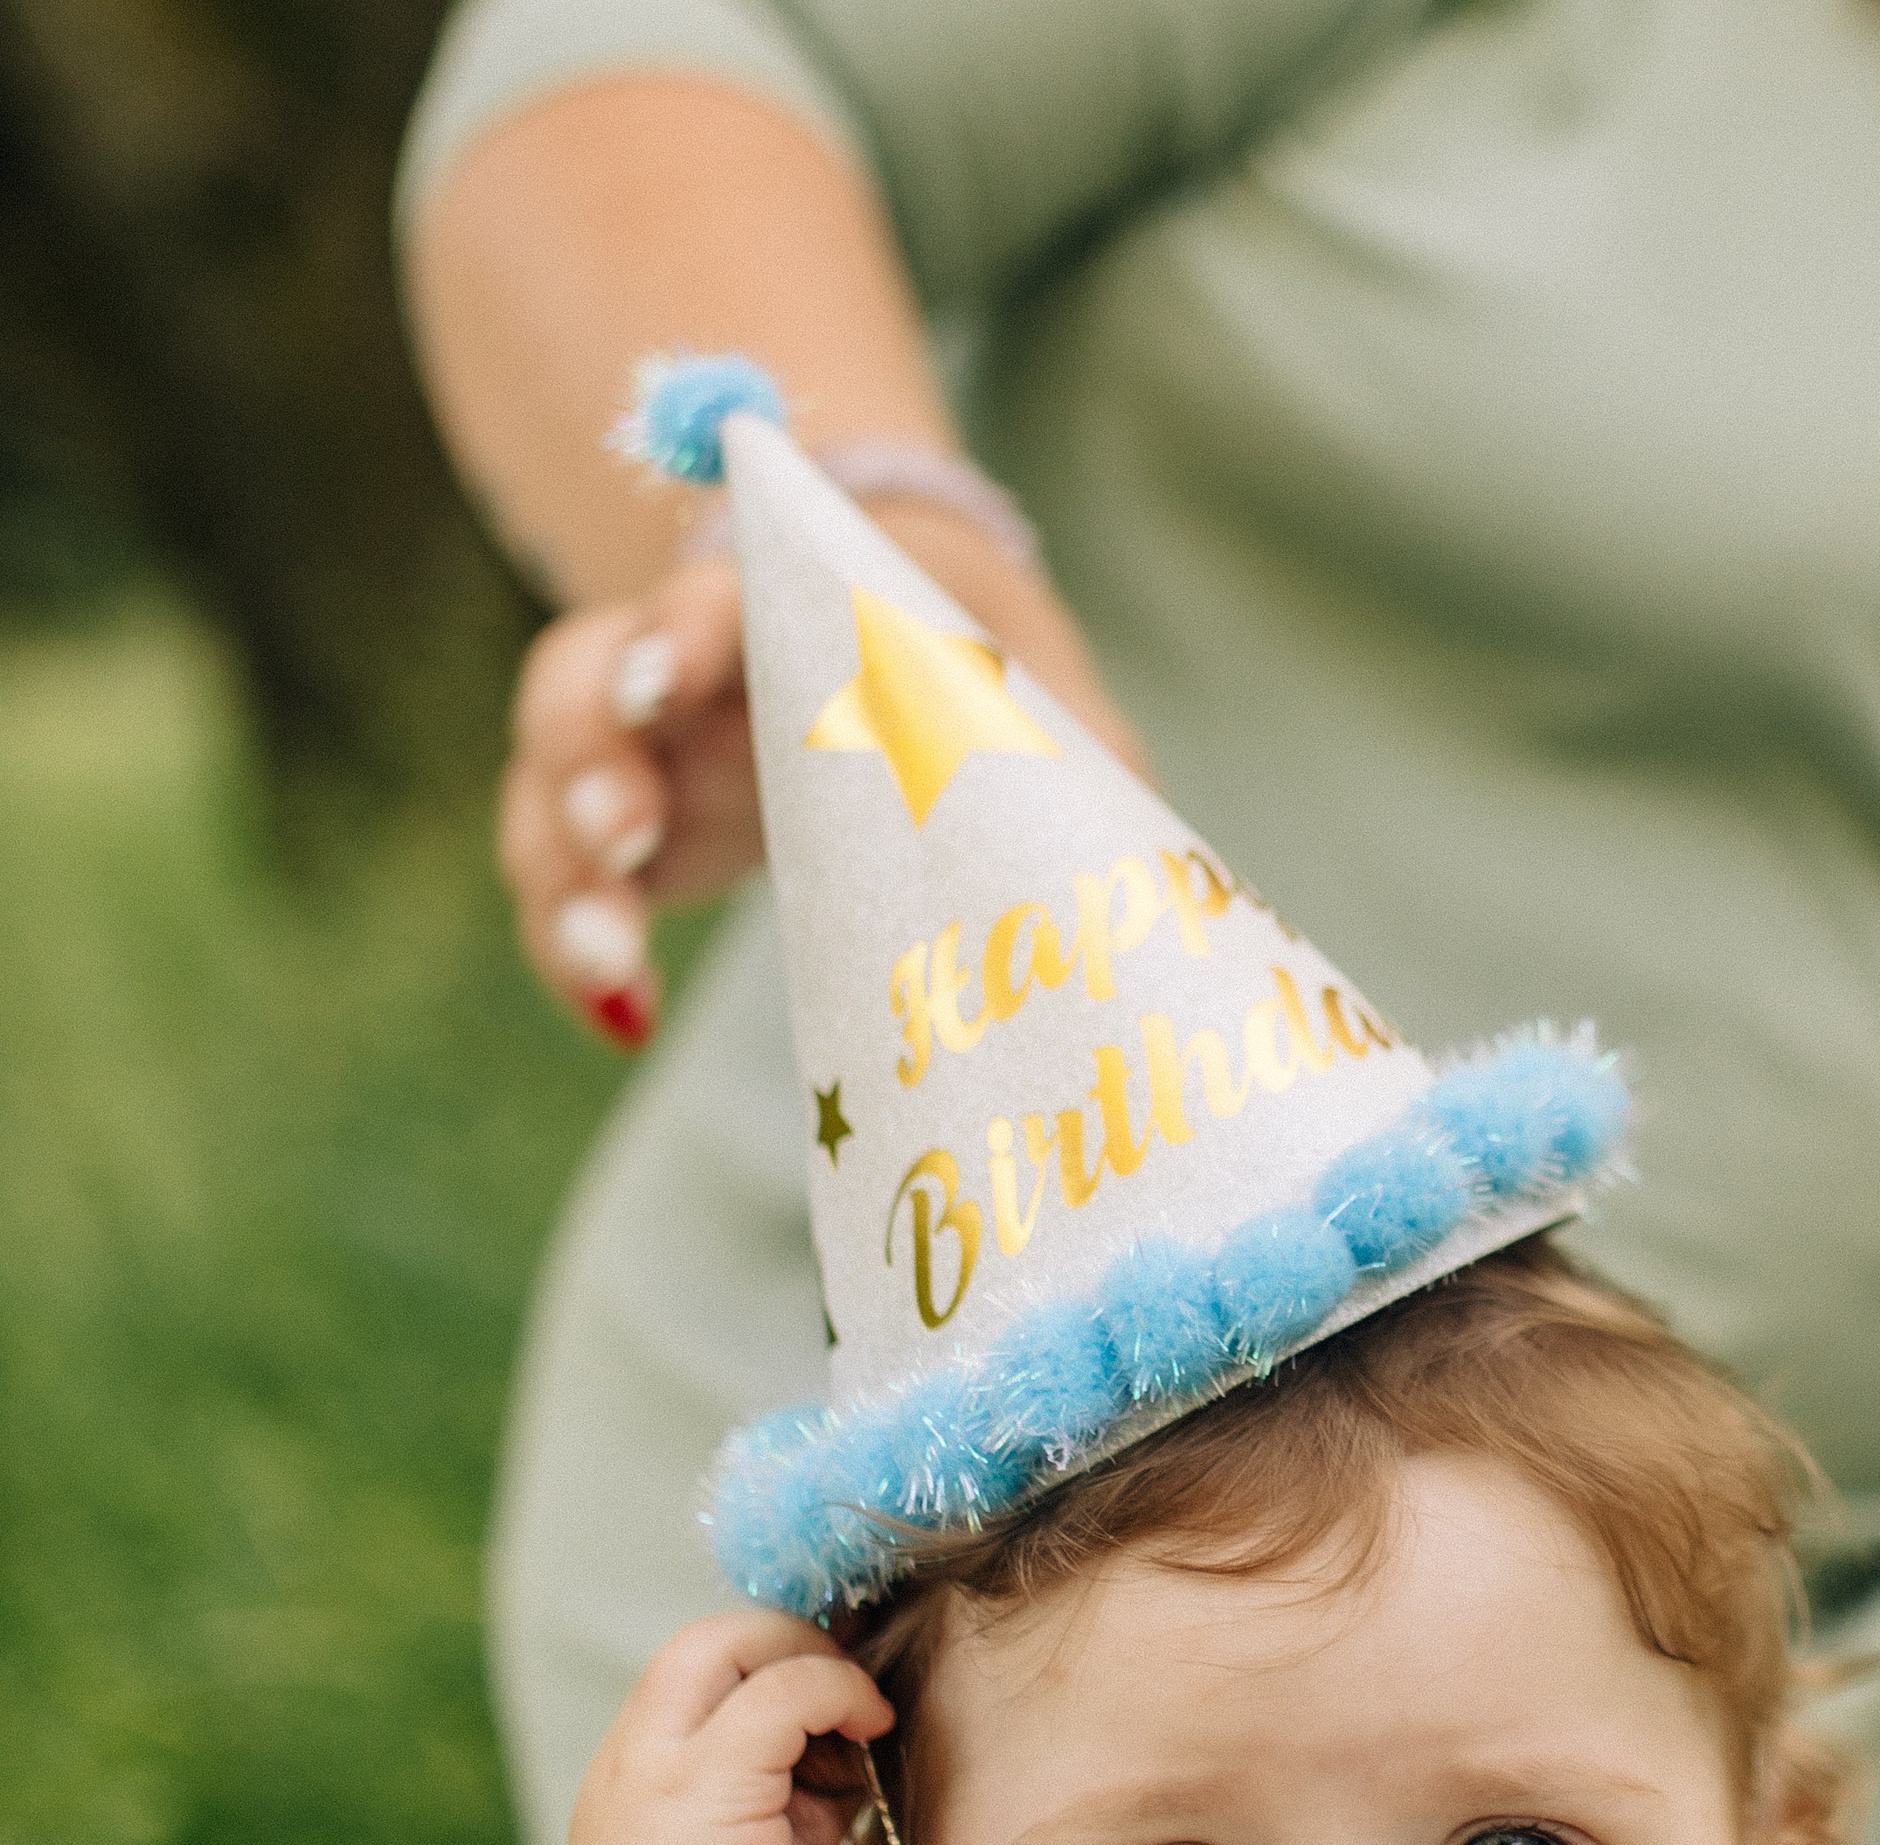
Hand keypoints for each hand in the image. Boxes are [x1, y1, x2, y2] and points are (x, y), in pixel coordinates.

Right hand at [500, 504, 1148, 1048]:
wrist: (910, 676)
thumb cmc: (976, 678)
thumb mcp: (1041, 700)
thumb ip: (1077, 757)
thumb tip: (1143, 883)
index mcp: (779, 610)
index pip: (706, 600)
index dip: (676, 634)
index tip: (666, 683)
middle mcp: (681, 675)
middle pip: (582, 689)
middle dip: (589, 759)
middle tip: (626, 840)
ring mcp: (636, 759)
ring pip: (547, 794)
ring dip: (563, 877)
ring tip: (610, 962)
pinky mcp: (623, 849)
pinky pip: (566, 896)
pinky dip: (578, 956)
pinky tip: (625, 1019)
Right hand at [563, 1613, 892, 1844]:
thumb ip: (790, 1791)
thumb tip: (856, 1745)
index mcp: (640, 1771)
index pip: (701, 1668)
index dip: (775, 1657)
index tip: (842, 1684)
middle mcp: (637, 1754)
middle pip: (711, 1637)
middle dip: (794, 1639)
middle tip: (859, 1683)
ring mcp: (661, 1764)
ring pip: (737, 1644)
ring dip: (819, 1666)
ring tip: (867, 1718)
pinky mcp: (706, 1785)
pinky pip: (782, 1693)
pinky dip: (838, 1692)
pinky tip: (872, 1728)